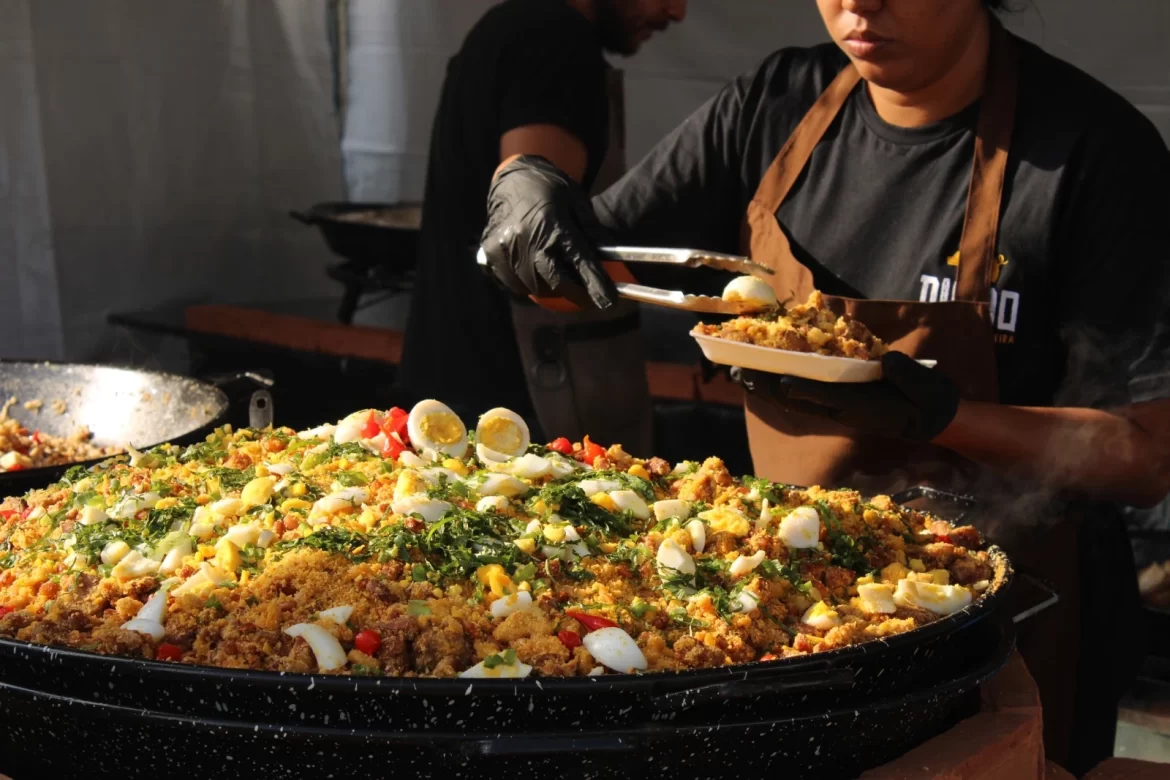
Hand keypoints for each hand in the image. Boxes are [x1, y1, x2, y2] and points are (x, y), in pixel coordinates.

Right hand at [481, 155, 616, 308]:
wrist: (512, 176)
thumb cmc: (551, 188)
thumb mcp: (578, 202)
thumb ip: (592, 231)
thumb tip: (612, 258)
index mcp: (554, 224)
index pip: (580, 263)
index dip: (596, 285)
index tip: (609, 302)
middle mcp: (528, 239)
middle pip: (556, 283)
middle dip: (575, 293)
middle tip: (587, 294)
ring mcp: (506, 248)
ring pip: (533, 287)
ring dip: (550, 288)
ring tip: (559, 278)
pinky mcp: (491, 253)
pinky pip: (512, 283)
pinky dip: (527, 283)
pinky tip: (535, 272)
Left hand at [731, 352, 960, 441]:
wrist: (928, 417)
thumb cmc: (928, 401)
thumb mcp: (927, 389)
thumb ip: (910, 376)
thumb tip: (889, 360)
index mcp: (864, 406)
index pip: (832, 399)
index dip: (807, 392)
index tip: (784, 383)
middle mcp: (842, 408)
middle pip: (799, 400)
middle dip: (769, 388)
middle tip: (740, 372)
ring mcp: (834, 405)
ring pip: (793, 398)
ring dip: (765, 386)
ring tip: (736, 371)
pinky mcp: (832, 399)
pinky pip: (798, 391)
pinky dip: (777, 382)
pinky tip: (757, 372)